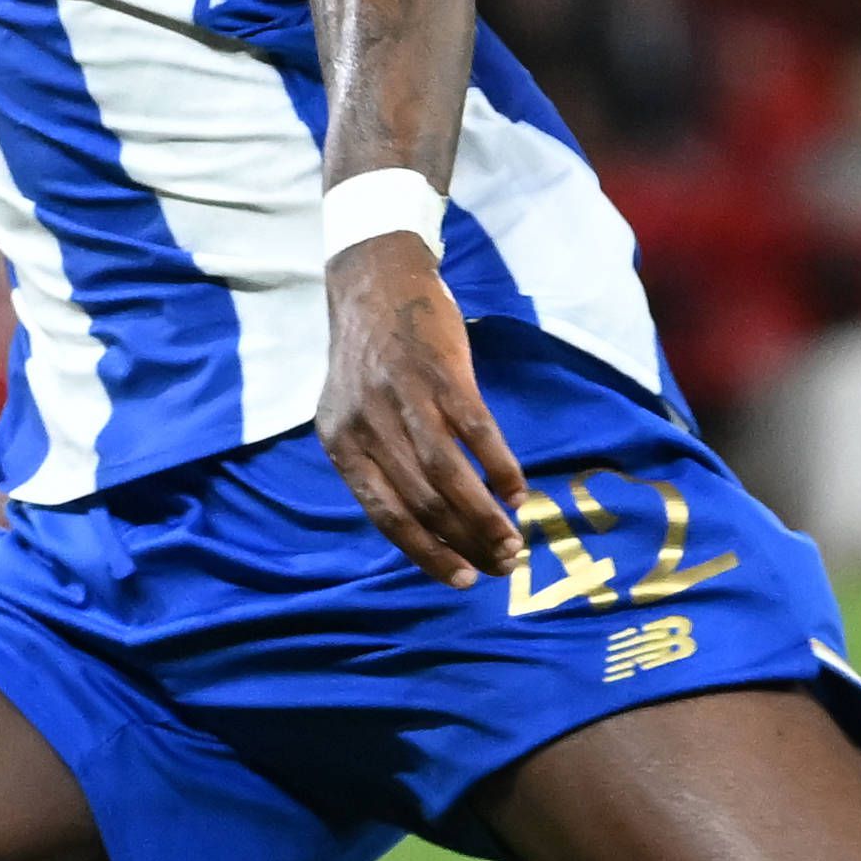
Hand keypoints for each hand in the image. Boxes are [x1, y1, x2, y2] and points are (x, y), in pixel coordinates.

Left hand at [318, 238, 526, 584]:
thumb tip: (425, 528)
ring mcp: (406, 398)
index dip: (427, 553)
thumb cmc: (369, 358)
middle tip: (503, 566)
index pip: (386, 515)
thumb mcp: (352, 412)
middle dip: (466, 542)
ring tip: (515, 541)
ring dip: (486, 517)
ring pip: (449, 476)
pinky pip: (477, 432)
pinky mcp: (443, 373)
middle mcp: (368, 425)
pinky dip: (500, 467)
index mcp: (341, 443)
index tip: (463, 580)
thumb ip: (377, 463)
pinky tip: (519, 492)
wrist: (375, 280)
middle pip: (422, 503)